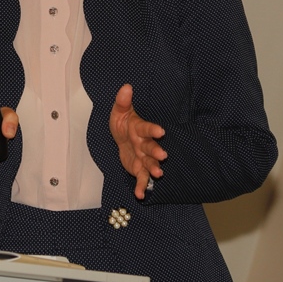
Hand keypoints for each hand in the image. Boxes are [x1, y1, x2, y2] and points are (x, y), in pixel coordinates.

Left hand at [109, 84, 166, 199]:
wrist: (122, 137)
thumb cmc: (123, 122)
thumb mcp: (119, 111)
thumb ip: (123, 101)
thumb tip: (126, 86)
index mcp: (139, 129)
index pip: (147, 129)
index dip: (153, 130)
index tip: (161, 131)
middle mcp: (143, 144)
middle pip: (151, 148)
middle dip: (156, 152)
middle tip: (163, 156)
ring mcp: (142, 157)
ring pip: (150, 164)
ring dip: (154, 169)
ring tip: (159, 174)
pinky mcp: (138, 168)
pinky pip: (141, 178)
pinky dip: (141, 186)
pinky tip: (140, 195)